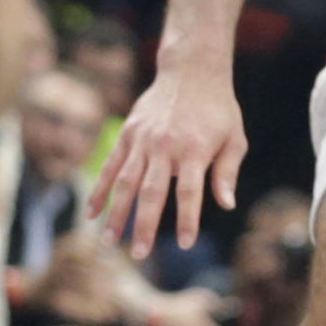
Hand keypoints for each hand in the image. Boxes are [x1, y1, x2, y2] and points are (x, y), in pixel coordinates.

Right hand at [92, 58, 245, 251]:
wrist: (191, 71)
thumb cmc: (218, 109)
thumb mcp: (234, 138)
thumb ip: (227, 172)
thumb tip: (226, 205)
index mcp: (194, 149)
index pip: (189, 191)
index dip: (187, 218)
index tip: (185, 243)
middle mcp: (165, 146)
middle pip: (152, 192)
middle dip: (144, 225)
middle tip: (139, 254)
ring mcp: (142, 140)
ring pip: (125, 182)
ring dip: (116, 213)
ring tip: (109, 242)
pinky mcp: (128, 134)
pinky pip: (110, 166)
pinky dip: (100, 190)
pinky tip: (92, 213)